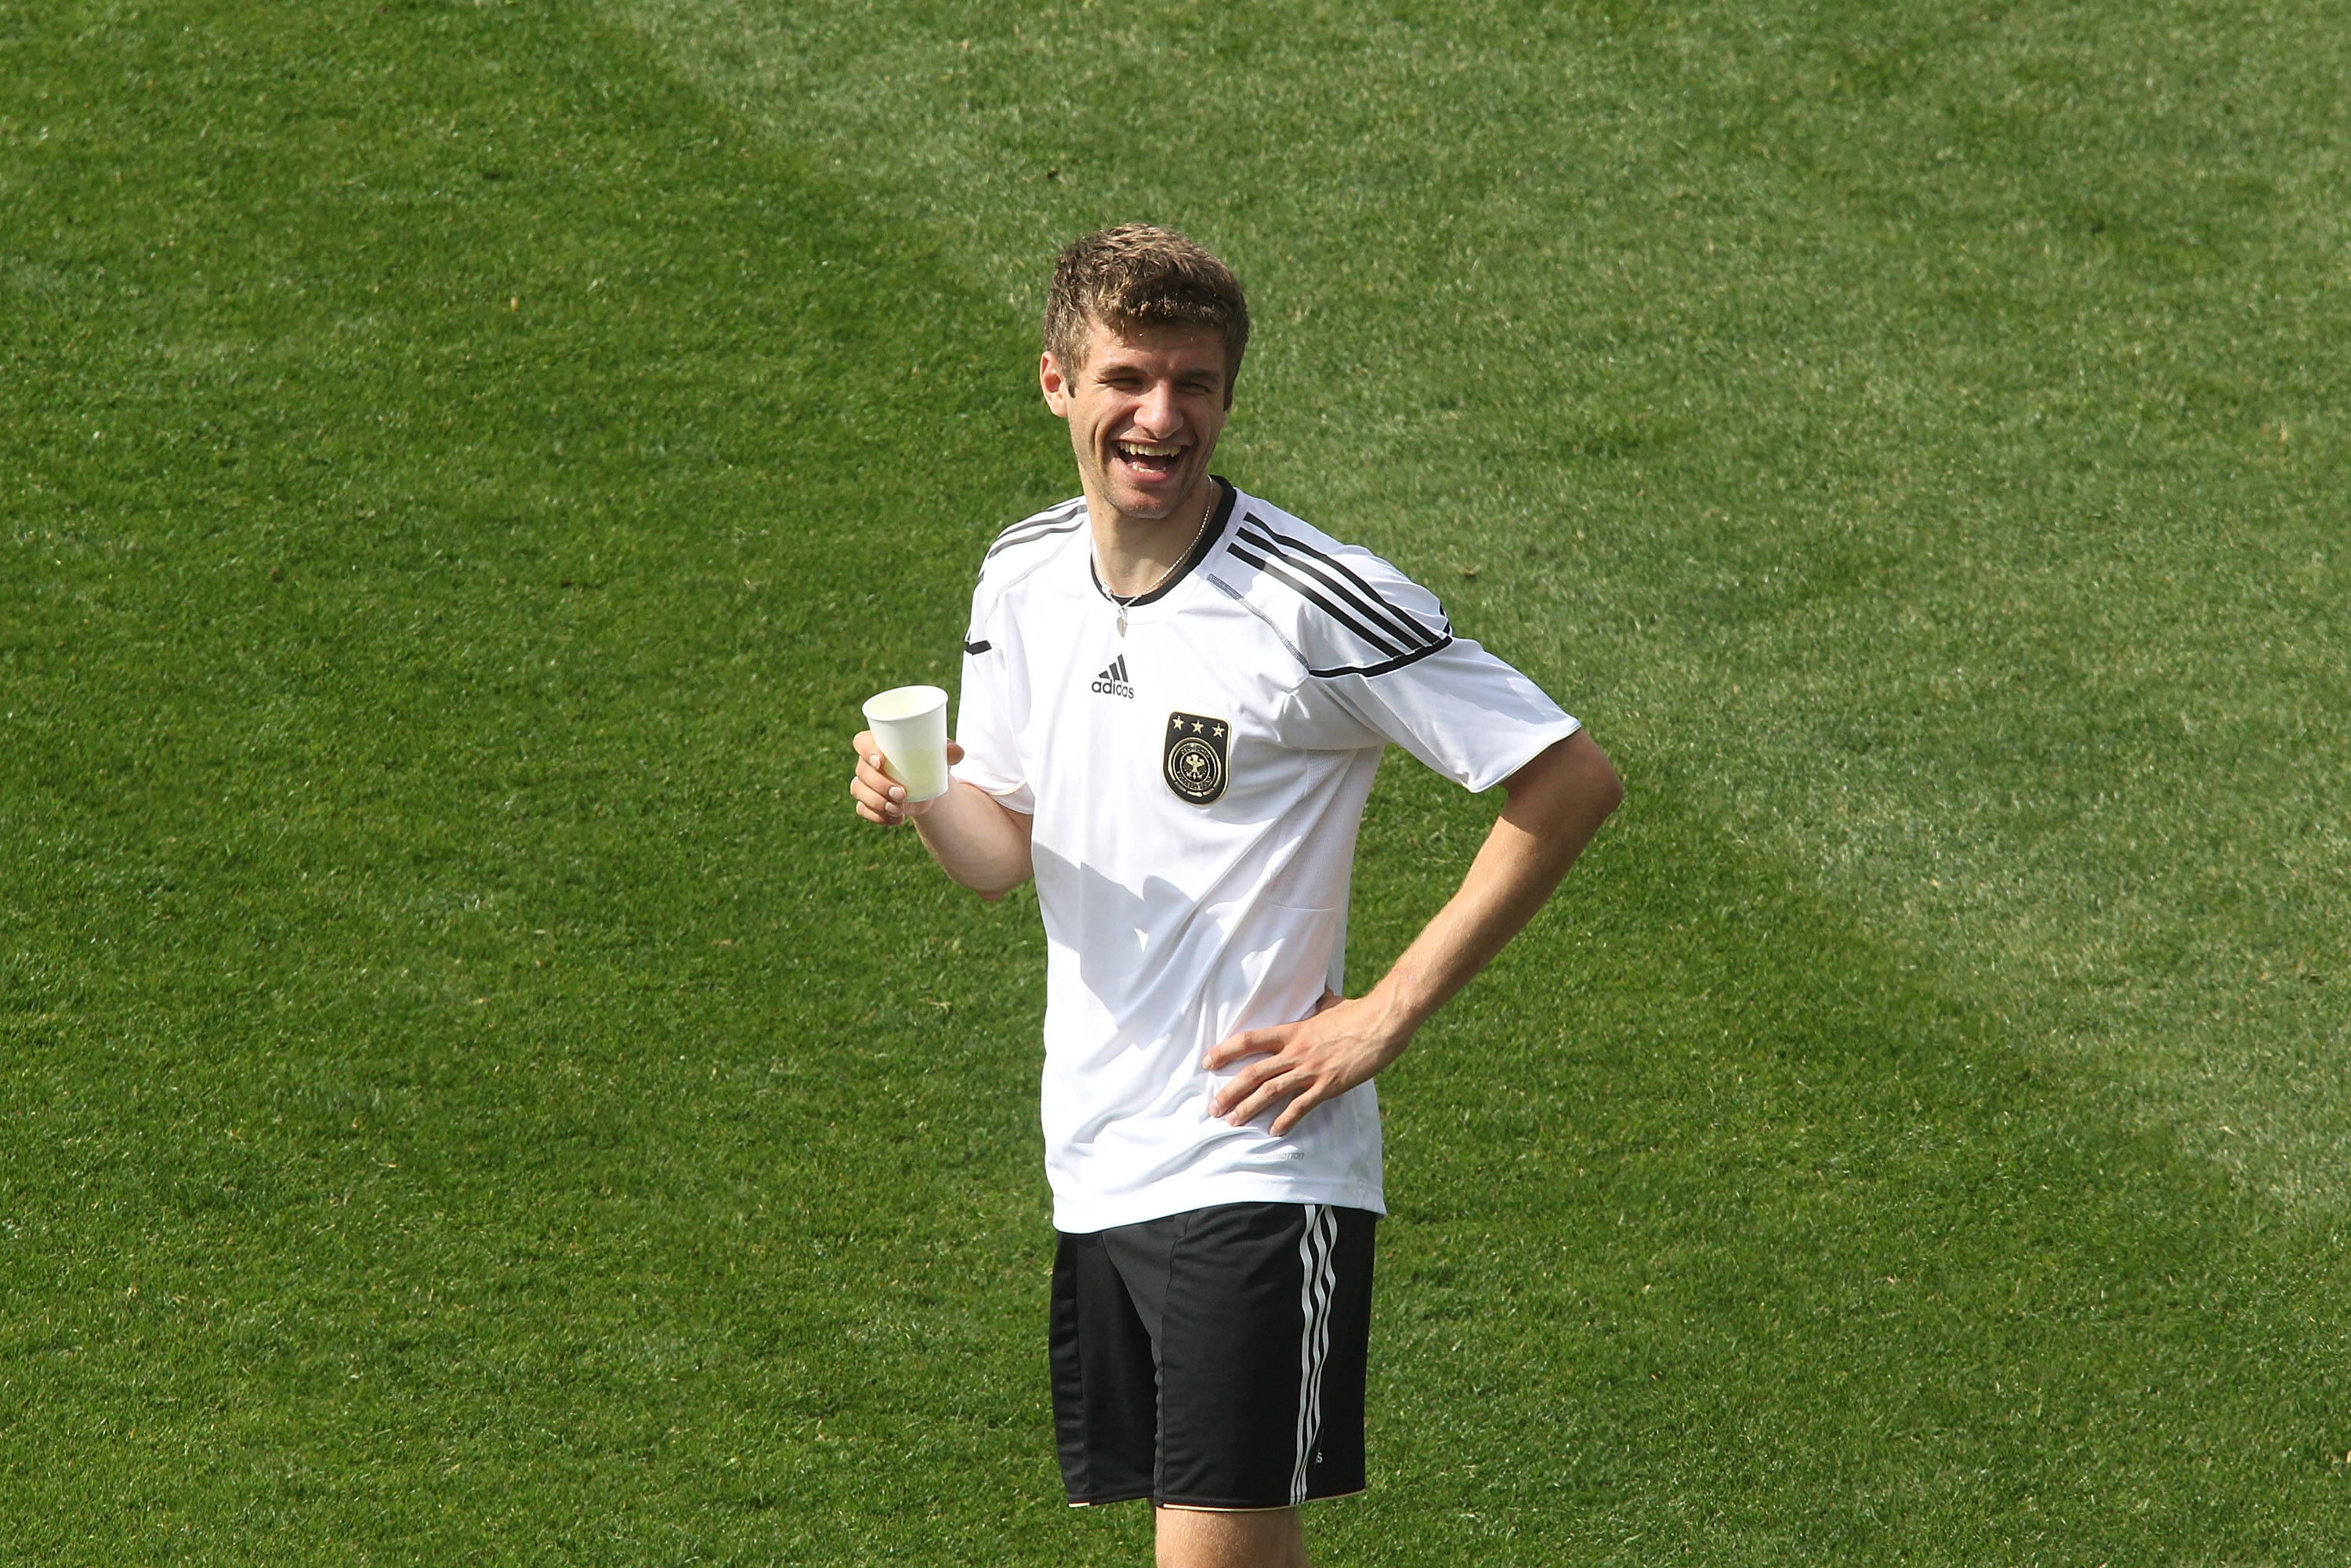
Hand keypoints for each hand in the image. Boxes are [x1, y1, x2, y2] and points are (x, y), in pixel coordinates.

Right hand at [850, 731, 965, 824]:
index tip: (881, 761)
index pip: (861, 742)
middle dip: (879, 784)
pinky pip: (862, 809)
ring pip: (859, 790)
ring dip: (876, 802)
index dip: (866, 751)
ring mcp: (865, 783)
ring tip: (899, 809)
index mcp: (878, 743)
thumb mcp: (940, 755)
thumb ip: (949, 751)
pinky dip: (877, 816)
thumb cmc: (929, 761)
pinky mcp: (867, 801)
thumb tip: (958, 752)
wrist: (927, 784)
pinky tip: (896, 819)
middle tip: (901, 793)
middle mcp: (866, 762)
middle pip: (862, 771)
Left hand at [1204, 989, 1413, 1136]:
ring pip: (1271, 1092)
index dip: (1225, 1051)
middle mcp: (1296, 1051)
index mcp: (1293, 1031)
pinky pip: (1301, 1107)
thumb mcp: (1332, 1004)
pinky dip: (1285, 1121)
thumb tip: (1321, 995)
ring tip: (1233, 1121)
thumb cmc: (1360, 1012)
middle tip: (1213, 1107)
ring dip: (1248, 1108)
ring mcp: (1311, 1070)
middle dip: (1230, 1092)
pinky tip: (1273, 1131)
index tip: (1207, 1062)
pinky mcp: (1329, 1085)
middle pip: (1253, 1073)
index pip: (1250, 1040)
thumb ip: (1320, 1004)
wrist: (1383, 1021)